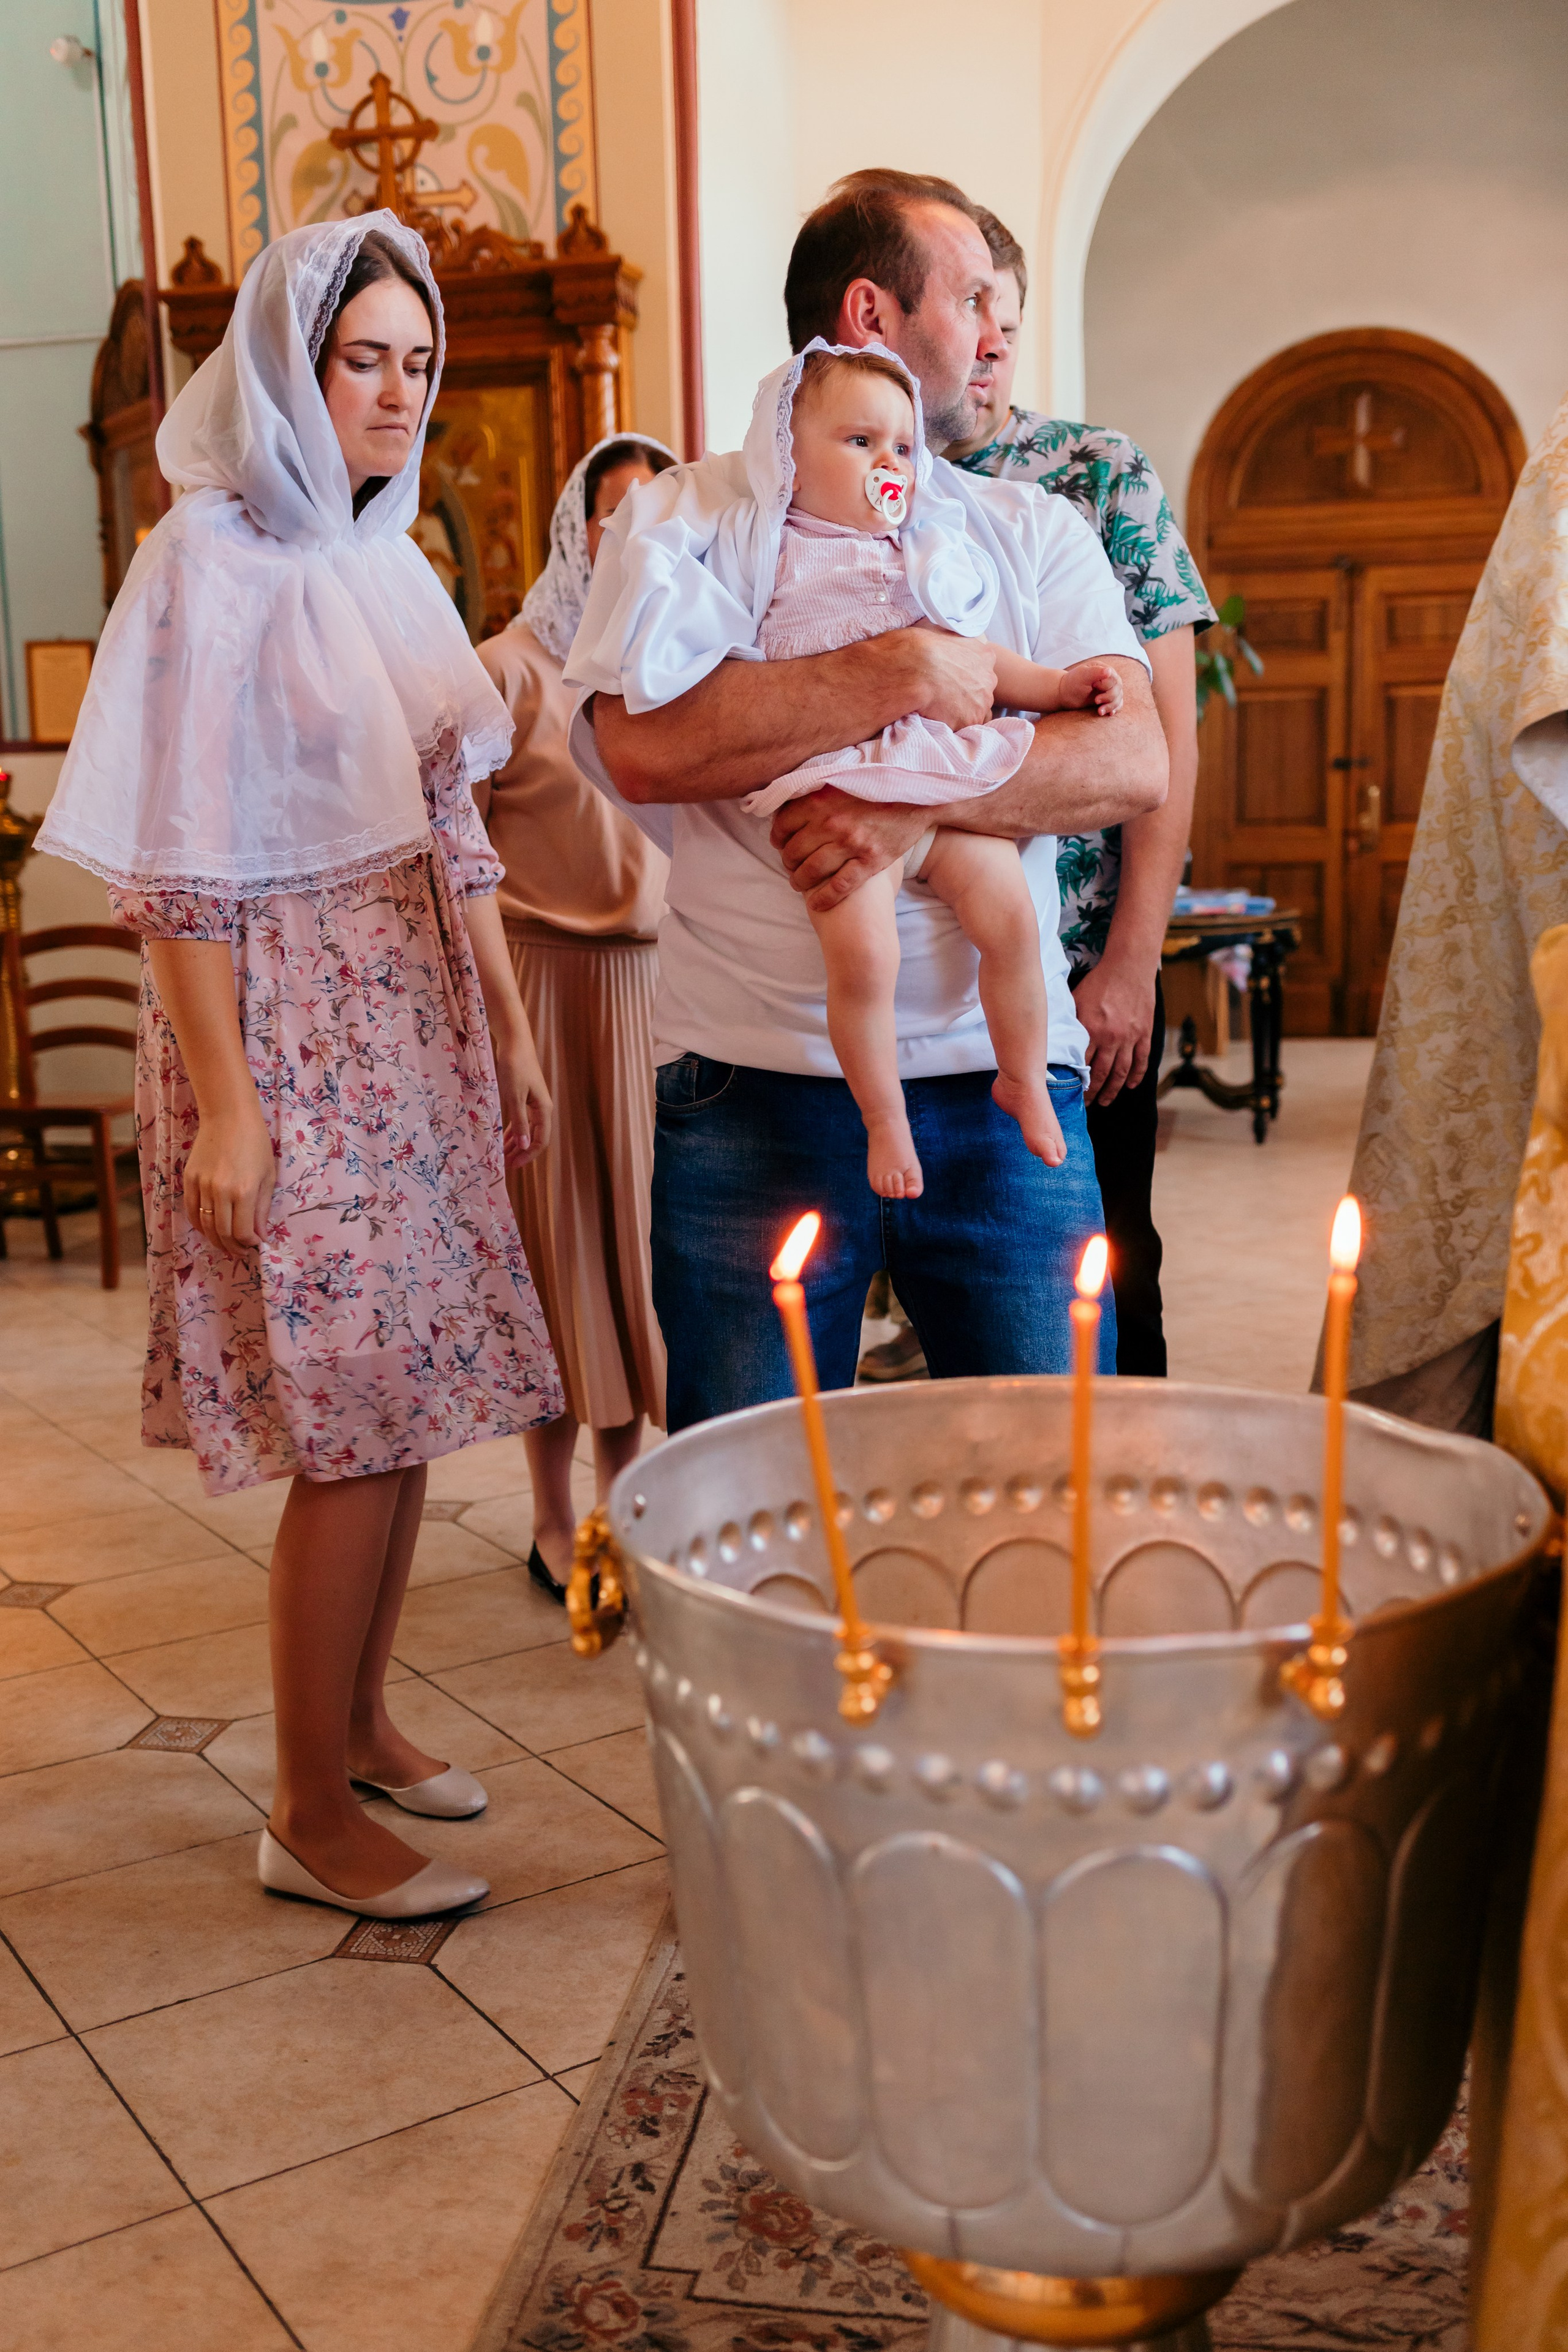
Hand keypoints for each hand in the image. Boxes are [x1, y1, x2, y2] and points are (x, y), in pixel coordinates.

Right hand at [183, 1109, 276, 1256]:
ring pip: (205, 1225)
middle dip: (233, 1247)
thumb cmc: (255, 1143)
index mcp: (244, 1191)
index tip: (255, 1244)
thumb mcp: (267, 1176)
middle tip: (241, 1250)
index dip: (249, 1243)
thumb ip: (262, 1209)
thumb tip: (260, 1236)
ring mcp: (202, 1185)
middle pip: (222, 1232)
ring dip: (216, 1239)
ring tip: (226, 1244)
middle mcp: (221, 1191)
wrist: (229, 1117)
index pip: (242, 1231)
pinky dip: (199, 1225)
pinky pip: (192, 1211)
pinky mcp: (189, 1179)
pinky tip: (209, 1229)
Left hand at [495, 1036, 551, 1164]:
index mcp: (543, 1110)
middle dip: (521, 1152)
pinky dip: (513, 1130)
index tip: (512, 1165)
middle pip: (535, 1137)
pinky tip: (502, 1137)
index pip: (541, 1141)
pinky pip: (521, 1119)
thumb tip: (526, 1147)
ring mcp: (533, 1102)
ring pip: (527, 1129)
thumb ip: (520, 1123)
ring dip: (516, 1143)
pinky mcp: (525, 1096)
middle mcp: (542, 1108)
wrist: (514, 1041)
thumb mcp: (514, 1097)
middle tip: (505, 1164)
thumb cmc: (514, 1067)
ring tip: (502, 1154)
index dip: (528, 1155)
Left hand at [770, 789, 932, 913]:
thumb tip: (790, 800)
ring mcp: (851, 843)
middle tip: (789, 865)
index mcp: (821, 799)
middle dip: (787, 862)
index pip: (783, 824)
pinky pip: (839, 886)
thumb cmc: (879, 786)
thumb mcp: (843, 779)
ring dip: (799, 881)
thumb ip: (816, 790)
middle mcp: (832, 822)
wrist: (919, 796)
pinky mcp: (870, 861)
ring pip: (811, 870)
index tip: (780, 842)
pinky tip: (816, 904)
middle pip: (794, 850)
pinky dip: (824, 898)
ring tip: (797, 884)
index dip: (778, 837)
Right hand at [888, 625, 998, 729]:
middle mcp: (989, 678)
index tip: (953, 682)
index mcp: (985, 656)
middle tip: (945, 697)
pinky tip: (937, 718)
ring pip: (976, 712)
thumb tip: (949, 646)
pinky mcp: (970, 720)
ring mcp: (982, 701)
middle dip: (967, 697)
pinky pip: (963, 727)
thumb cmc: (921, 648)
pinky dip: (952, 725)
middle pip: (982, 694)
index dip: (968, 679)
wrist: (913, 669)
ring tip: (940, 710)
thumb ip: (955, 644)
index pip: (982, 672)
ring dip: (961, 713)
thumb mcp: (943, 634)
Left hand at [1060, 660, 1123, 718]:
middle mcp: (1109, 678)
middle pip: (1118, 689)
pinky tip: (1110, 713)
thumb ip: (1095, 672)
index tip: (1093, 686)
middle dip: (1109, 697)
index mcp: (1104, 669)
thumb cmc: (1072, 683)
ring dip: (1111, 706)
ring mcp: (1109, 689)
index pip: (1114, 679)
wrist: (1065, 694)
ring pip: (1118, 698)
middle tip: (1096, 701)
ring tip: (1100, 711)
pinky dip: (1115, 709)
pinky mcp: (1107, 699)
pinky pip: (1117, 704)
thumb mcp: (1082, 676)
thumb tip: (1109, 671)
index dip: (1106, 685)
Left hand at [1073, 953, 1156, 1105]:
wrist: (1129, 965)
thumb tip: (1055, 1041)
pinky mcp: (1144, 1033)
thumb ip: (1069, 1022)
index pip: (1081, 1064)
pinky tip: (1130, 1085)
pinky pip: (1141, 1060)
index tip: (1069, 1093)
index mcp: (1091, 1029)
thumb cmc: (1099, 981)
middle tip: (1086, 1105)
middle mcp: (1111, 1037)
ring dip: (1113, 1090)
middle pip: (1101, 1073)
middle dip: (1092, 1092)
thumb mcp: (1076, 999)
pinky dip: (1136, 1076)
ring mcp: (1130, 1037)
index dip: (1076, 1082)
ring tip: (1105, 1101)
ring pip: (1121, 1072)